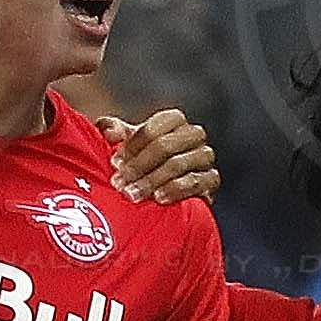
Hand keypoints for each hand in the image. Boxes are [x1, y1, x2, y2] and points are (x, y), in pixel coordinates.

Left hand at [105, 106, 219, 207]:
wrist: (161, 194)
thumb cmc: (141, 162)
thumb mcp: (126, 146)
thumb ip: (114, 132)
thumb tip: (108, 131)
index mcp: (174, 121)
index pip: (156, 127)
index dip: (133, 144)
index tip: (115, 162)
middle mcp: (193, 135)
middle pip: (167, 145)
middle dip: (139, 165)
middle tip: (119, 183)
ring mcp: (204, 157)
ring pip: (180, 164)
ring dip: (152, 180)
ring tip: (132, 194)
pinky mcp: (211, 180)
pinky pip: (198, 182)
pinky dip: (176, 190)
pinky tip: (158, 199)